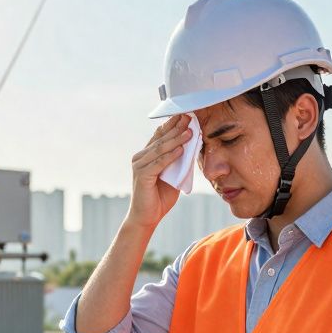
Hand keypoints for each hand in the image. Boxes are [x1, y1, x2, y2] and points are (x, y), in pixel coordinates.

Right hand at [127, 115, 193, 231]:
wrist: (147, 217)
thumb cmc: (159, 198)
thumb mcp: (173, 176)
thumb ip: (179, 162)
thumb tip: (192, 148)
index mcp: (147, 156)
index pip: (160, 136)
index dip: (172, 125)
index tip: (186, 115)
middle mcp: (140, 158)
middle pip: (161, 139)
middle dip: (176, 127)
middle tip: (189, 117)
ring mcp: (139, 166)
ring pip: (160, 149)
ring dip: (176, 139)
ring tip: (189, 131)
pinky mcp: (142, 175)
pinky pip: (158, 163)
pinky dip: (171, 156)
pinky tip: (181, 149)